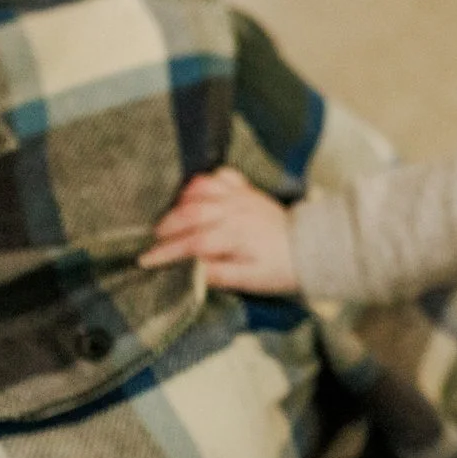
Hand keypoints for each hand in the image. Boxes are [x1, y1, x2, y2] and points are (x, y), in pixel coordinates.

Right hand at [140, 167, 296, 292]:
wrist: (309, 249)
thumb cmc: (280, 269)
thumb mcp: (251, 281)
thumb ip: (221, 275)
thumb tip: (192, 272)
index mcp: (236, 235)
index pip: (193, 243)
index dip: (167, 252)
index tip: (147, 260)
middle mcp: (235, 210)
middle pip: (191, 212)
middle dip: (167, 226)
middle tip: (153, 240)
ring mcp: (240, 196)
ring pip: (201, 188)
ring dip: (181, 201)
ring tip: (171, 218)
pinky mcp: (246, 189)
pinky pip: (220, 176)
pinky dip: (204, 183)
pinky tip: (196, 196)